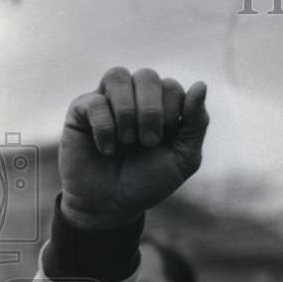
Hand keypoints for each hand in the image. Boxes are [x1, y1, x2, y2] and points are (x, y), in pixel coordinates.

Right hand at [59, 67, 209, 228]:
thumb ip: (196, 122)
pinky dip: (105, 127)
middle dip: (151, 110)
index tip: (165, 139)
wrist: (111, 206)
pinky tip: (108, 149)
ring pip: (118, 75)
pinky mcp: (81, 111)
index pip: (171, 86)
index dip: (172, 111)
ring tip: (128, 140)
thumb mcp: (184, 157)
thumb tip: (201, 84)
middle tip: (149, 141)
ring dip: (127, 111)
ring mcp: (107, 101)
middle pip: (147, 76)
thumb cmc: (149, 180)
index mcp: (163, 106)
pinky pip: (94, 101)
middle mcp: (135, 98)